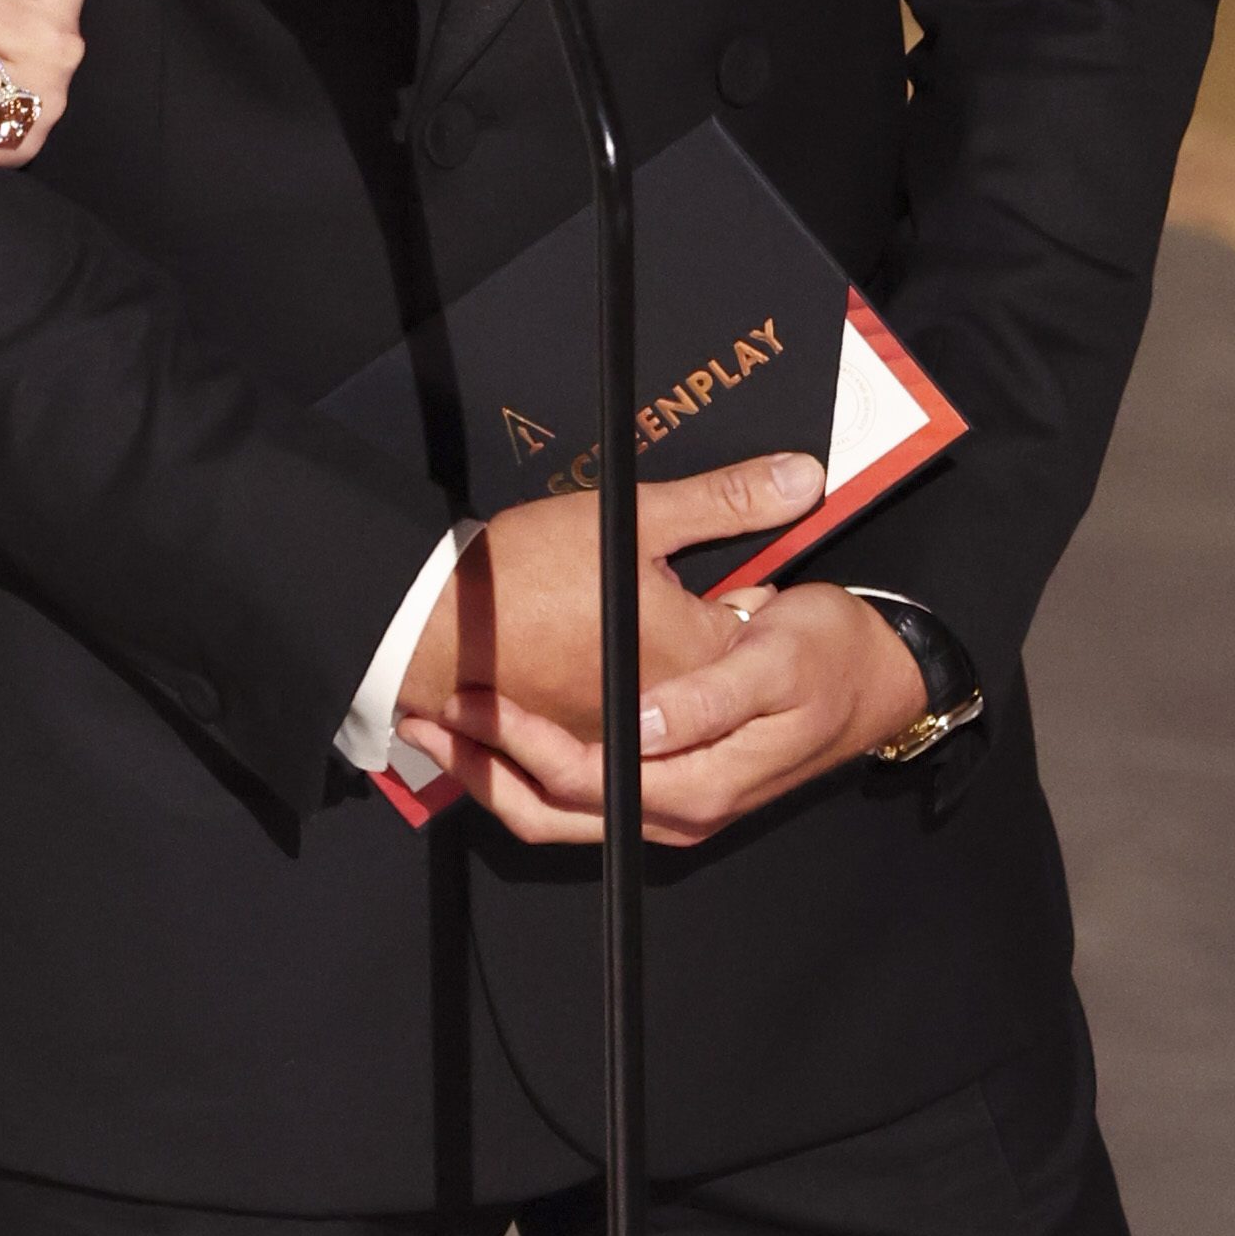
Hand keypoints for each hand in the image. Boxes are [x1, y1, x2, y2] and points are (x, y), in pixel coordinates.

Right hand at [394, 454, 825, 753]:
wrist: (432, 628)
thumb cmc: (524, 574)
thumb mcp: (632, 518)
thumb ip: (725, 499)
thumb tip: (802, 480)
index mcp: (694, 660)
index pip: (755, 634)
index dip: (744, 602)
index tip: (720, 581)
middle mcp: (666, 718)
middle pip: (717, 684)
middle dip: (707, 649)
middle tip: (668, 605)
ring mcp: (618, 744)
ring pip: (666, 721)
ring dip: (661, 689)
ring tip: (625, 647)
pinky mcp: (574, 756)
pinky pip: (612, 751)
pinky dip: (611, 719)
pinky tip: (583, 677)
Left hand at [413, 572, 927, 854]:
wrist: (876, 678)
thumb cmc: (827, 657)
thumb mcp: (775, 659)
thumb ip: (706, 698)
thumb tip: (641, 726)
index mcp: (698, 784)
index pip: (582, 780)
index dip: (517, 745)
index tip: (468, 701)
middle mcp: (678, 812)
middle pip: (554, 812)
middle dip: (482, 767)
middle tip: (423, 714)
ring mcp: (668, 807)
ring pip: (558, 815)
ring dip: (492, 775)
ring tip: (437, 728)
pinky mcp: (663, 788)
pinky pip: (577, 800)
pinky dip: (525, 774)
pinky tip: (490, 737)